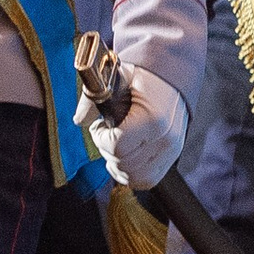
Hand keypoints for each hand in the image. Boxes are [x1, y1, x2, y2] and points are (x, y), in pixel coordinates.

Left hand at [74, 60, 188, 192]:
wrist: (173, 74)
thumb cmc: (144, 76)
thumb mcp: (117, 78)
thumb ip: (93, 98)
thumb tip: (79, 120)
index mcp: (153, 118)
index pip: (117, 147)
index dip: (100, 139)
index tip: (100, 126)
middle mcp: (166, 138)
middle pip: (124, 164)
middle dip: (107, 151)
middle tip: (106, 134)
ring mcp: (172, 150)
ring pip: (135, 177)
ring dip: (118, 165)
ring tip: (115, 146)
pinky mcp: (173, 156)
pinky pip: (148, 179)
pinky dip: (132, 174)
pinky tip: (125, 159)